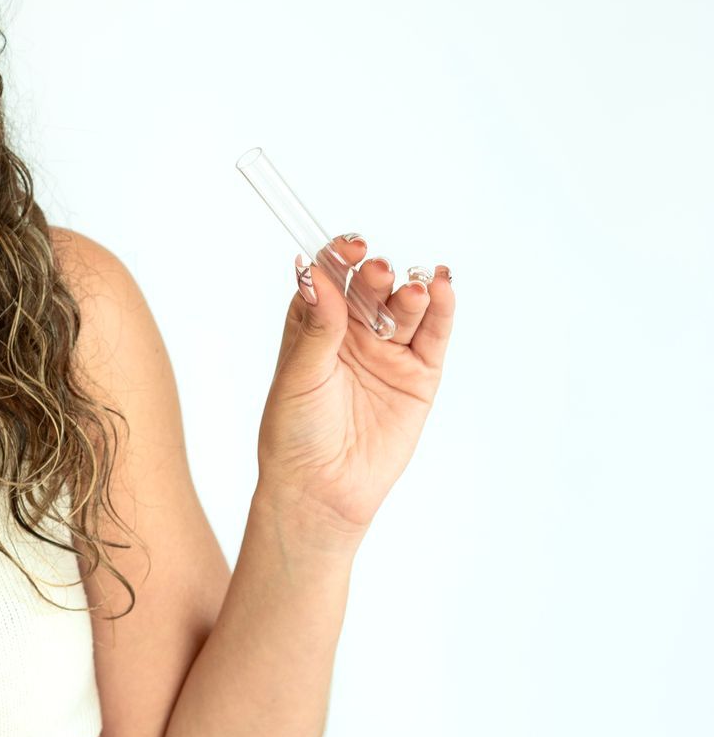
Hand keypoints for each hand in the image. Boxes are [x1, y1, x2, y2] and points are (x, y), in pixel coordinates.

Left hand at [255, 234, 456, 541]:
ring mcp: (388, 352)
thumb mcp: (299, 376)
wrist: (321, 489)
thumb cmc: (294, 432)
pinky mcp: (419, 376)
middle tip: (376, 271)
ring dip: (409, 291)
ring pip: (404, 307)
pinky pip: (433, 335)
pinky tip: (441, 285)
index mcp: (314, 324)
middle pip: (370, 288)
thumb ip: (316, 328)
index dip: (339, 258)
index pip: (330, 278)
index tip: (348, 247)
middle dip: (374, 275)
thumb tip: (316, 275)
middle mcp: (353, 332)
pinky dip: (441, 309)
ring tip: (409, 290)